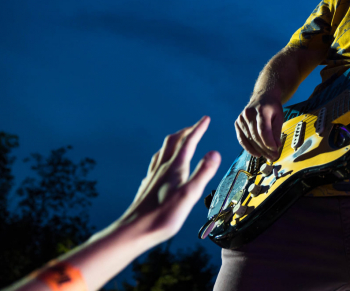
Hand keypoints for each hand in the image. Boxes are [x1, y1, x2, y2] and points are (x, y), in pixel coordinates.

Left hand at [113, 116, 220, 245]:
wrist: (135, 230)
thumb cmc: (164, 216)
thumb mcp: (190, 195)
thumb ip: (203, 172)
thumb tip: (215, 152)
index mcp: (175, 168)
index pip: (188, 142)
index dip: (198, 129)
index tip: (206, 119)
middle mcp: (162, 168)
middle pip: (173, 142)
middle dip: (185, 132)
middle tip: (195, 127)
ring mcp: (153, 176)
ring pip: (162, 150)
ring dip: (173, 141)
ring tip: (180, 140)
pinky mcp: (147, 185)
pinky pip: (155, 163)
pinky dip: (163, 156)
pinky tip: (162, 164)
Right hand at [235, 94, 282, 160]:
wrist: (263, 97)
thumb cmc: (272, 107)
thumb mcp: (279, 116)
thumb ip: (277, 131)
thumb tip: (276, 146)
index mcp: (261, 110)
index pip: (263, 130)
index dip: (269, 143)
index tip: (275, 151)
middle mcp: (249, 114)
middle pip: (256, 136)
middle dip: (265, 149)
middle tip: (273, 157)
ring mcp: (241, 118)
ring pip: (249, 139)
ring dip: (258, 150)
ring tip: (267, 157)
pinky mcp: (237, 123)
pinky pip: (242, 138)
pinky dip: (248, 148)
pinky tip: (256, 154)